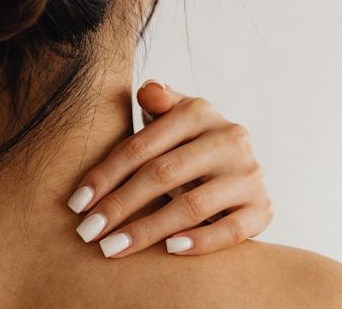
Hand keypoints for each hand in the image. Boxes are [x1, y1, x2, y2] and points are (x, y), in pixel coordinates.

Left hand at [66, 80, 273, 257]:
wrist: (236, 161)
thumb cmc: (187, 140)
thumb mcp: (172, 114)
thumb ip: (158, 100)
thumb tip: (148, 90)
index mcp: (200, 111)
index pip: (143, 144)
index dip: (107, 173)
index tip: (78, 202)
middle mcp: (229, 138)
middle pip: (163, 174)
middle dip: (120, 205)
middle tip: (87, 232)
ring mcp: (248, 173)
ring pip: (193, 205)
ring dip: (148, 230)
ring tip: (114, 247)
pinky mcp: (263, 206)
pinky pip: (231, 230)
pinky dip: (200, 242)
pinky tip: (169, 251)